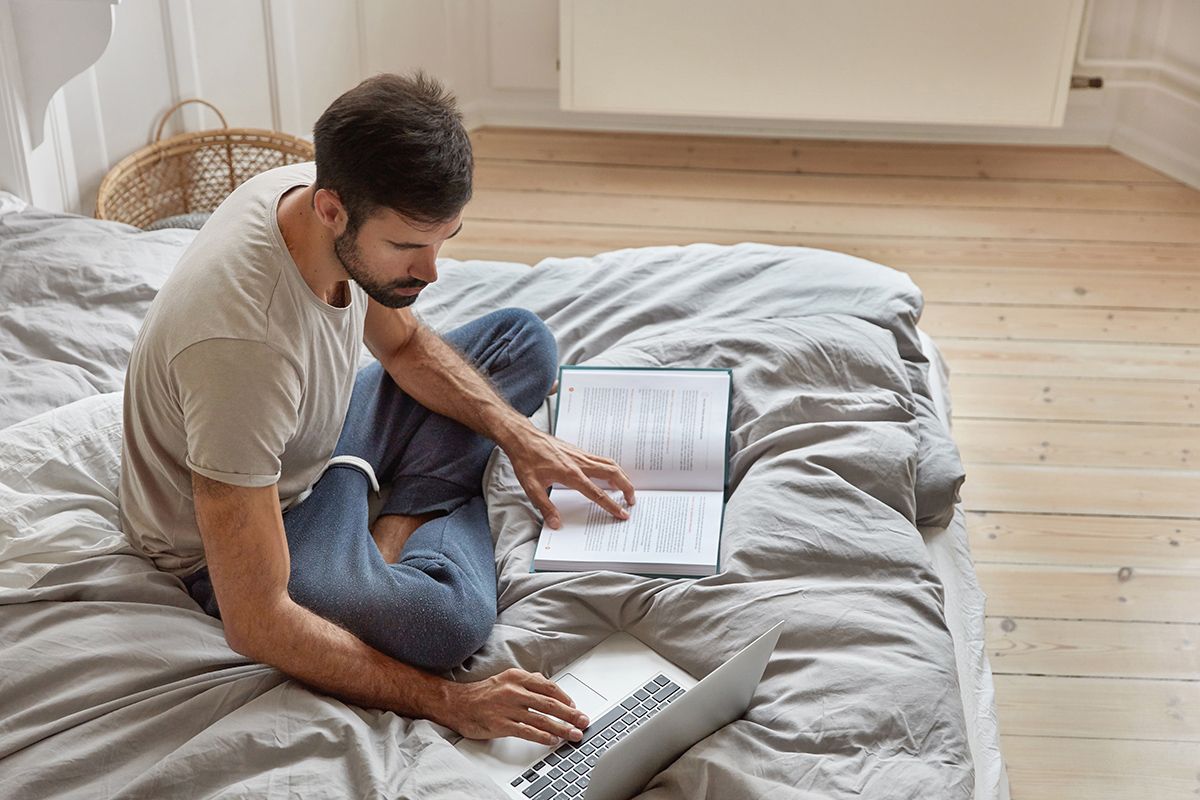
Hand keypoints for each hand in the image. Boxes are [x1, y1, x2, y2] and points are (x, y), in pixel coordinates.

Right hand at [442, 668, 590, 744]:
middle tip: (583, 721)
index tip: (576, 707)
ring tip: (573, 734)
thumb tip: (549, 689)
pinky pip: (527, 731)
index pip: (549, 686)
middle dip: (571, 714)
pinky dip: (542, 736)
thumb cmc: (482, 693)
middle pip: (550, 703)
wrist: (456, 704)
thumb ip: (527, 683)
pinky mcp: (501, 724)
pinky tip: (552, 741)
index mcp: (517, 677)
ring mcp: (507, 708)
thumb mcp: (506, 680)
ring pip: (542, 718)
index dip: (565, 698)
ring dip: (561, 728)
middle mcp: (514, 690)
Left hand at [505, 428, 635, 528]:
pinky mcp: (578, 451)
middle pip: (612, 473)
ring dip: (622, 476)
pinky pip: (601, 459)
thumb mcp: (531, 487)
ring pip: (609, 464)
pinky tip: (609, 475)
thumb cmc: (526, 461)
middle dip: (626, 487)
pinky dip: (611, 468)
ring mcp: (580, 455)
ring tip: (626, 489)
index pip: (597, 493)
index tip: (622, 514)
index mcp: (570, 474)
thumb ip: (545, 506)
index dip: (611, 505)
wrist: (523, 438)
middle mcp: (580, 463)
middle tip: (632, 501)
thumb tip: (556, 523)